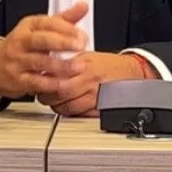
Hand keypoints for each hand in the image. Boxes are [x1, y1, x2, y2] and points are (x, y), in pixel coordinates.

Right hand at [0, 2, 89, 98]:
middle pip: (41, 40)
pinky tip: (65, 83)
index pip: (46, 23)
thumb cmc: (22, 45)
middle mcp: (22, 41)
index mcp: (29, 26)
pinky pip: (36, 81)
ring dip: (60, 65)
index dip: (65, 28)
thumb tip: (83, 7)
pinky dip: (52, 83)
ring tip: (77, 66)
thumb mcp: (40, 28)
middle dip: (62, 42)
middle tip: (80, 45)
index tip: (82, 34)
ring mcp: (18, 60)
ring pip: (39, 62)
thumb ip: (64, 19)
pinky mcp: (18, 79)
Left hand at [36, 52, 154, 117]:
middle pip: (60, 92)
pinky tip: (68, 107)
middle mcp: (90, 81)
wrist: (132, 73)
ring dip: (57, 106)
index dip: (44, 80)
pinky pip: (79, 115)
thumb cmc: (109, 65)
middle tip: (42, 94)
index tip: (39, 80)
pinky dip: (70, 113)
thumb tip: (47, 68)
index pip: (57, 74)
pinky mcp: (100, 109)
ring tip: (54, 102)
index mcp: (85, 65)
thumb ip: (67, 63)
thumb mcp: (87, 56)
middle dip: (47, 96)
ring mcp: (95, 97)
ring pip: (67, 107)